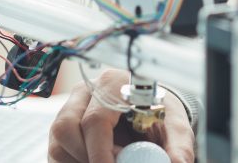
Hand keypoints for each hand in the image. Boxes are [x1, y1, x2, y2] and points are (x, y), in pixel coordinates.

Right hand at [48, 69, 194, 162]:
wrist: (151, 109)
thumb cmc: (161, 114)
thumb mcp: (175, 128)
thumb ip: (178, 147)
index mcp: (112, 83)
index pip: (96, 119)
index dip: (101, 152)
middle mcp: (85, 92)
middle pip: (68, 129)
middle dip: (90, 158)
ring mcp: (69, 109)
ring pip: (60, 144)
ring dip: (82, 161)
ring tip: (112, 160)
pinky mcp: (63, 129)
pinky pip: (58, 153)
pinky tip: (100, 159)